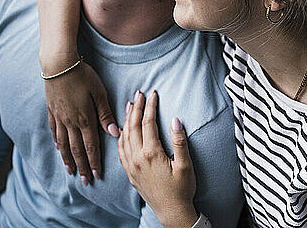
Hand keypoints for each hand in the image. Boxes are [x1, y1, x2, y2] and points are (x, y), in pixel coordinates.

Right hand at [44, 57, 118, 184]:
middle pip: (77, 150)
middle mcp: (70, 122)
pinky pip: (54, 131)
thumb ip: (105, 114)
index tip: (97, 176)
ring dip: (68, 159)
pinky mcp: (52, 110)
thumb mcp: (99, 93)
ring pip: (64, 144)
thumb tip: (114, 133)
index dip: (94, 162)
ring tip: (70, 172)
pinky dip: (58, 142)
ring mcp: (59, 117)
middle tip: (85, 182)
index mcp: (85, 119)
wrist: (58, 64)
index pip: (91, 146)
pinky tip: (59, 148)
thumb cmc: (83, 76)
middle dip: (82, 167)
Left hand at [119, 91, 197, 227]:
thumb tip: (175, 120)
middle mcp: (137, 158)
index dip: (150, 106)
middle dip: (136, 108)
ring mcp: (131, 165)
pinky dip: (120, 136)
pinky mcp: (130, 172)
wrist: (171, 211)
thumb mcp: (186, 165)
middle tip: (140, 94)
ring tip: (130, 105)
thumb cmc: (182, 189)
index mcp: (151, 154)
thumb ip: (180, 142)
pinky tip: (122, 129)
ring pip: (124, 136)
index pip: (148, 123)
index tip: (153, 94)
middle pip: (133, 126)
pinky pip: (120, 150)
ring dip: (126, 119)